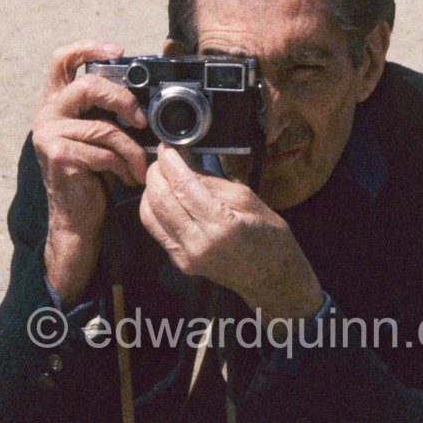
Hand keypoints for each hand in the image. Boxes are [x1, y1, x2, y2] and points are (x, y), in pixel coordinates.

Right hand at [32, 40, 147, 306]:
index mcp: (59, 103)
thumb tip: (144, 97)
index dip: (88, 48)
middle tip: (143, 122)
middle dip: (125, 101)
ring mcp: (49, 133)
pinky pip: (105, 152)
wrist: (78, 215)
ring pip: (106, 128)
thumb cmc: (95, 173)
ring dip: (133, 150)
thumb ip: (110, 113)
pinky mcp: (59, 155)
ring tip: (141, 166)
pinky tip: (129, 178)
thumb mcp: (102, 136)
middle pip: (90, 85)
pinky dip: (126, 165)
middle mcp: (48, 113)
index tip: (119, 50)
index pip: (63, 60)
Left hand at [140, 143, 323, 326]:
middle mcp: (198, 243)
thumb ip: (212, 180)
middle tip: (163, 157)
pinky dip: (154, 208)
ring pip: (150, 215)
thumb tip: (185, 161)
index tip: (167, 145)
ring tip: (161, 174)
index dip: (170, 161)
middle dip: (156, 171)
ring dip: (150, 189)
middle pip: (160, 199)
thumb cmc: (269, 236)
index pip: (183, 185)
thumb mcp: (247, 199)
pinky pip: (156, 230)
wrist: (272, 277)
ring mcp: (186, 256)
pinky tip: (163, 196)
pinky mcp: (180, 262)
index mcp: (221, 224)